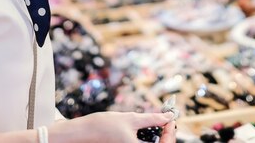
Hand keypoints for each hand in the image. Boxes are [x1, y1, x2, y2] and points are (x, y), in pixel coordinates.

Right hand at [48, 111, 175, 142]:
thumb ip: (152, 118)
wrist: (84, 132)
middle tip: (166, 119)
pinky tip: (148, 129)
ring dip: (158, 137)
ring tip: (158, 122)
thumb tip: (167, 116)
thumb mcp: (131, 119)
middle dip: (166, 134)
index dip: (170, 131)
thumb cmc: (105, 126)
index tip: (170, 118)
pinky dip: (147, 139)